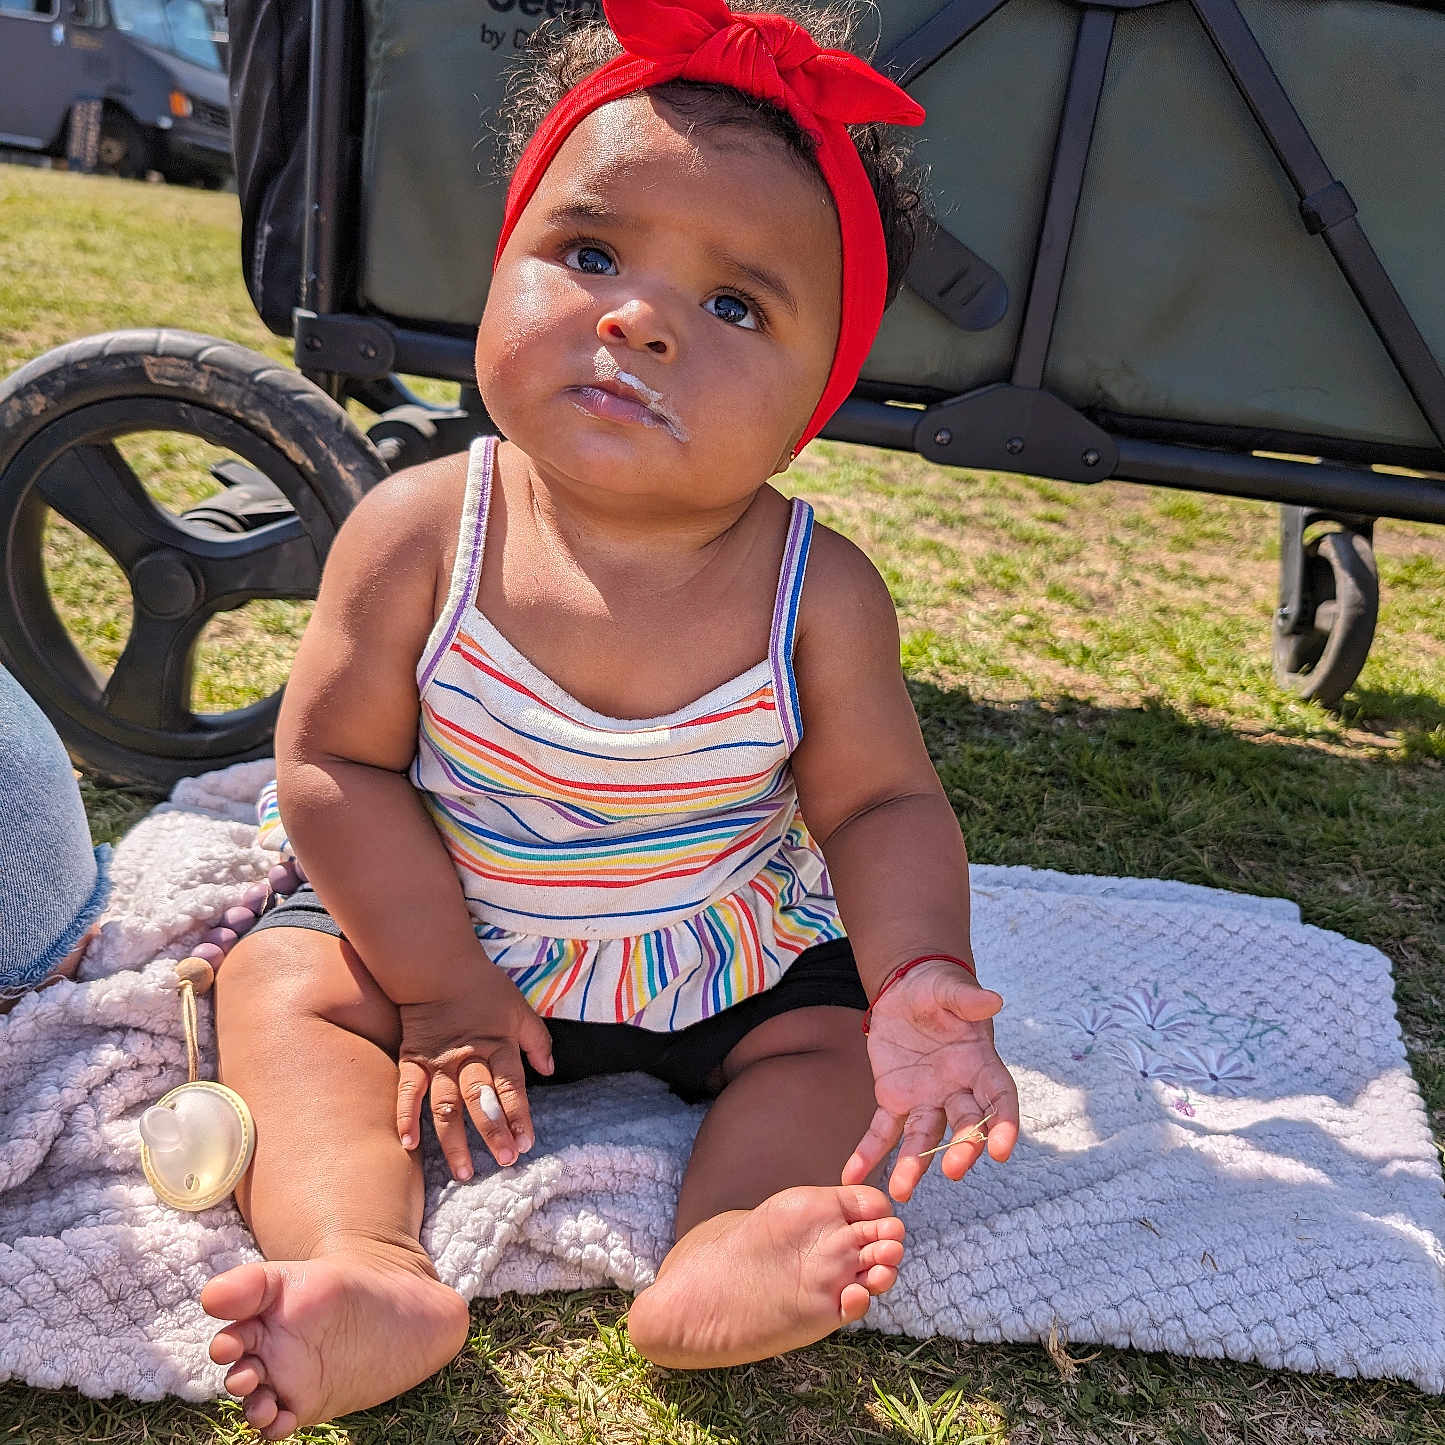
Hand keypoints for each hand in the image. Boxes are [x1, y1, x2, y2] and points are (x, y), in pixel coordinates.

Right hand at [395, 962, 553, 1179]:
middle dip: (493, 1132)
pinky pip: (408, 1092)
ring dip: (454, 1141)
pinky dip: (406, 1118)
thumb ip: (537, 1040)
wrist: (438, 968)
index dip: (519, 1116)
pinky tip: (408, 1145)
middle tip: (504, 1161)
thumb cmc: (484, 989)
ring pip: (446, 1106)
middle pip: (480, 1099)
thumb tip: (550, 1069)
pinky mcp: (413, 1060)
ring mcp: (438, 1062)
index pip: (511, 1086)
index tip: (527, 1144)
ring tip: (463, 1171)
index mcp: (498, 1045)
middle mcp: (468, 1057)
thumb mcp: (520, 1009)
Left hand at [842, 960, 1018, 1201]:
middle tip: (954, 1171)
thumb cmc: (936, 989)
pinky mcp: (894, 1100)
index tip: (1001, 1150)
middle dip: (962, 1149)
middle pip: (964, 1126)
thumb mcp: (948, 988)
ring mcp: (926, 1099)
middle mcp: (957, 1090)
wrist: (906, 990)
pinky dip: (868, 1152)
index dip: (1004, 1125)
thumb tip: (992, 1000)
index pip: (999, 1100)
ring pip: (923, 1137)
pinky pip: (882, 1130)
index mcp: (979, 1065)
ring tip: (901, 1191)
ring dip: (914, 1164)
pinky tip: (852, 1173)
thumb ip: (967, 998)